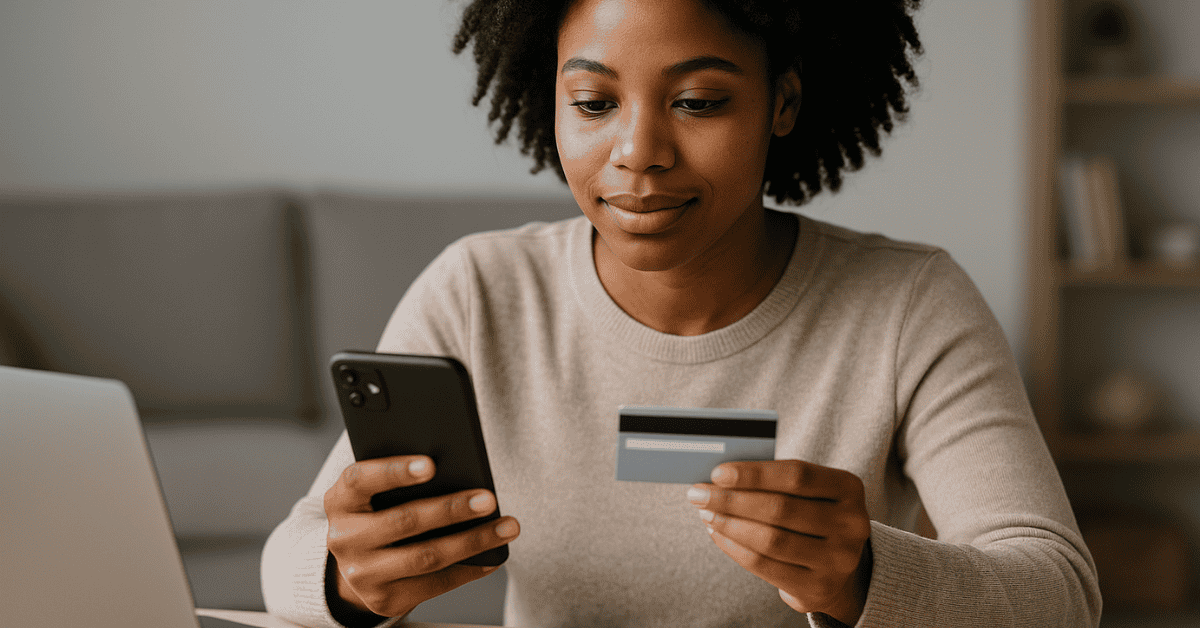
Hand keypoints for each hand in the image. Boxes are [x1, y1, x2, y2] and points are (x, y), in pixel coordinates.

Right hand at [323, 455, 518, 621]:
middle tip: (487, 498)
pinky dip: (469, 569)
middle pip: (403, 521)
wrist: (357, 564)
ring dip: (472, 541)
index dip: (395, 471)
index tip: (431, 464)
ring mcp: (362, 573)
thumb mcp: (374, 493)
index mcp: (341, 501)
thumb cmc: (377, 513)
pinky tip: (492, 556)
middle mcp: (345, 539)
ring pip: (425, 557)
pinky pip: (434, 584)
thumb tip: (458, 470)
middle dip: (451, 509)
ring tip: (505, 526)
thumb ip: (399, 479)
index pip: (361, 480)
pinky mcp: (384, 599)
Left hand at [687, 460, 871, 624]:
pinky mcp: (818, 586)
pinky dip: (734, 548)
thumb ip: (775, 480)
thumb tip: (722, 477)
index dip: (754, 474)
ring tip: (706, 513)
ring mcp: (838, 559)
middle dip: (731, 500)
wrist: (837, 565)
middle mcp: (851, 524)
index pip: (797, 475)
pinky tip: (719, 534)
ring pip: (770, 540)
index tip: (718, 473)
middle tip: (699, 494)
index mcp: (849, 488)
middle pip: (780, 509)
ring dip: (729, 524)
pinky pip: (765, 565)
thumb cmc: (812, 514)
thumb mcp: (809, 491)